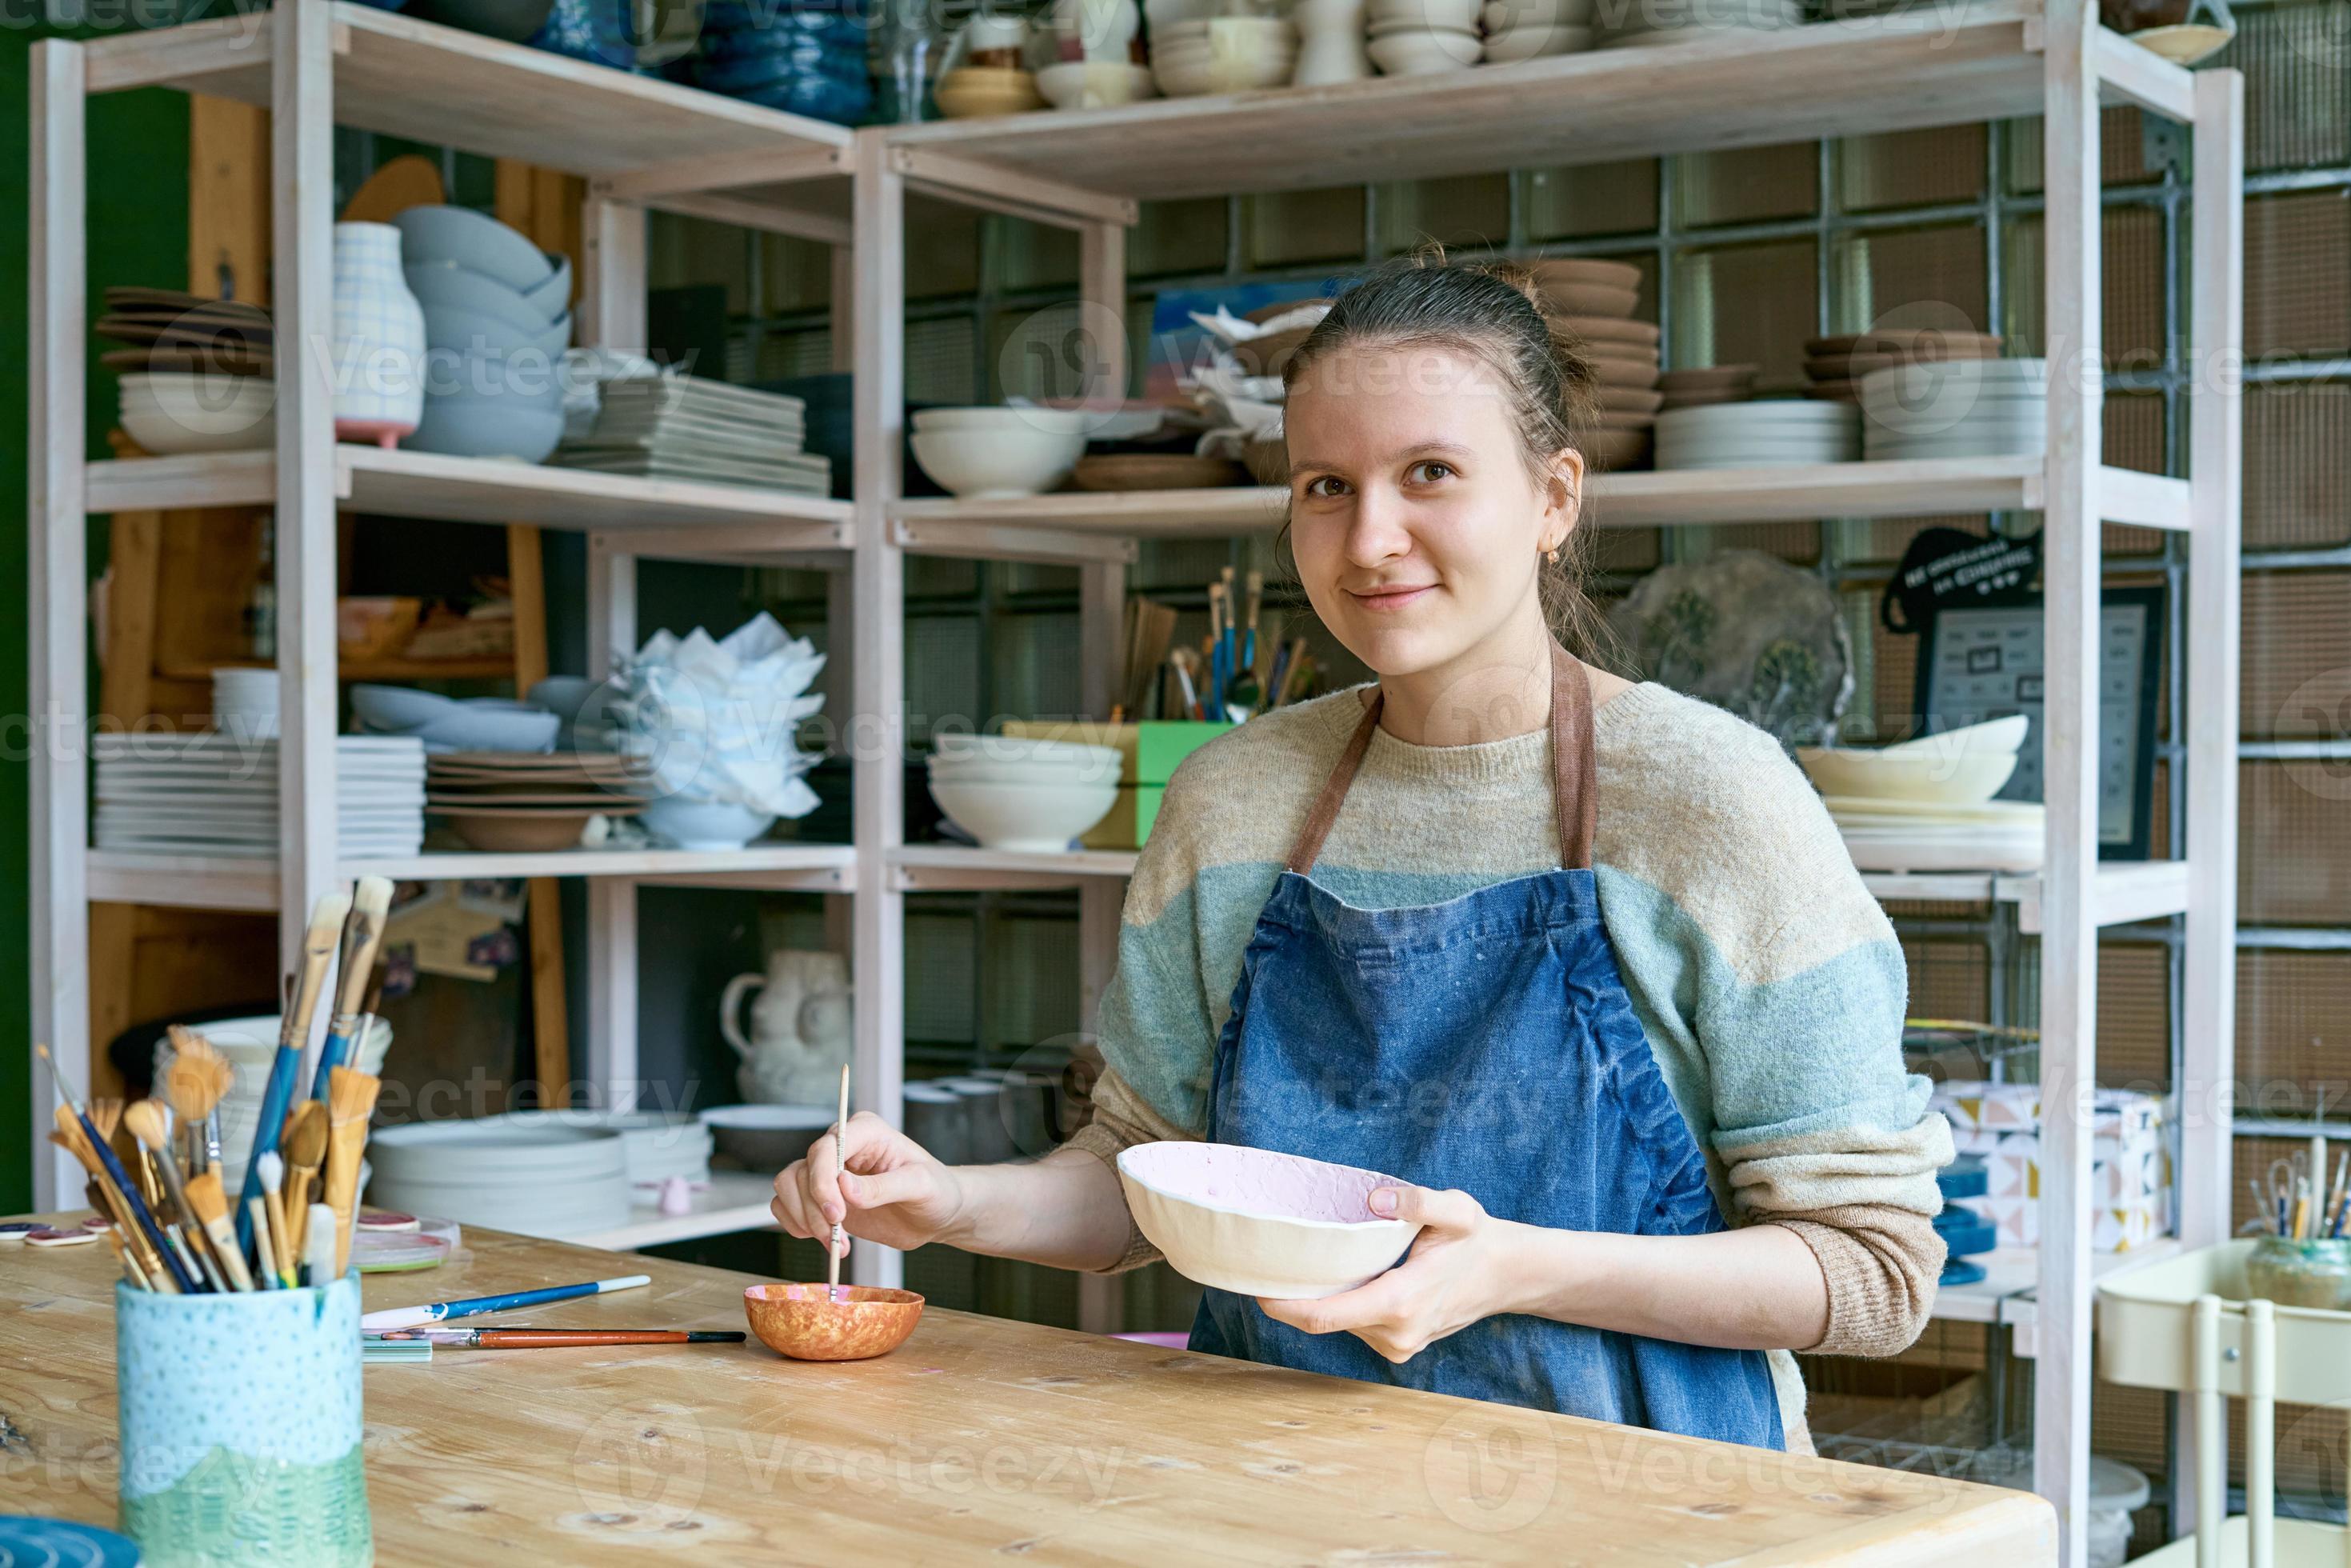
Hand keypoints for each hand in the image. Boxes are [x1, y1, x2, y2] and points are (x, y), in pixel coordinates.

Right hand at [771, 1111, 966, 1258]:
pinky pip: (787, 1203)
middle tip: (838, 1235)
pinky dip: (797, 1225)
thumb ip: (883, 1186)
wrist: (937, 1214)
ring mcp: (828, 1171)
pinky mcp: (821, 1196)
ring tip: (836, 1244)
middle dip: (814, 1208)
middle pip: (802, 1170)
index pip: (826, 1148)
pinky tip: (825, 1239)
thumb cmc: (936, 1192)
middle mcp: (842, 1146)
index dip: (822, 1181)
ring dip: (805, 1220)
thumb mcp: (920, 1186)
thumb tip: (844, 1187)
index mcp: (866, 1131)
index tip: (837, 1214)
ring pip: (788, 1186)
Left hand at [1255, 1185, 1524, 1363]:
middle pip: (1323, 1322)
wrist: (1506, 1275)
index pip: (1325, 1315)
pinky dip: (1342, 1305)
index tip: (1255, 1287)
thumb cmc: (1476, 1239)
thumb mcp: (1458, 1210)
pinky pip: (1355, 1326)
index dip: (1284, 1305)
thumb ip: (1419, 1201)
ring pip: (1339, 1324)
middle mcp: (1395, 1334)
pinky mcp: (1398, 1347)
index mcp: (1400, 1302)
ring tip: (1304, 1264)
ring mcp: (1397, 1346)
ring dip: (1320, 1299)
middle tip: (1266, 1264)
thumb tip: (1375, 1200)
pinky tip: (1339, 1278)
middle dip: (1293, 1298)